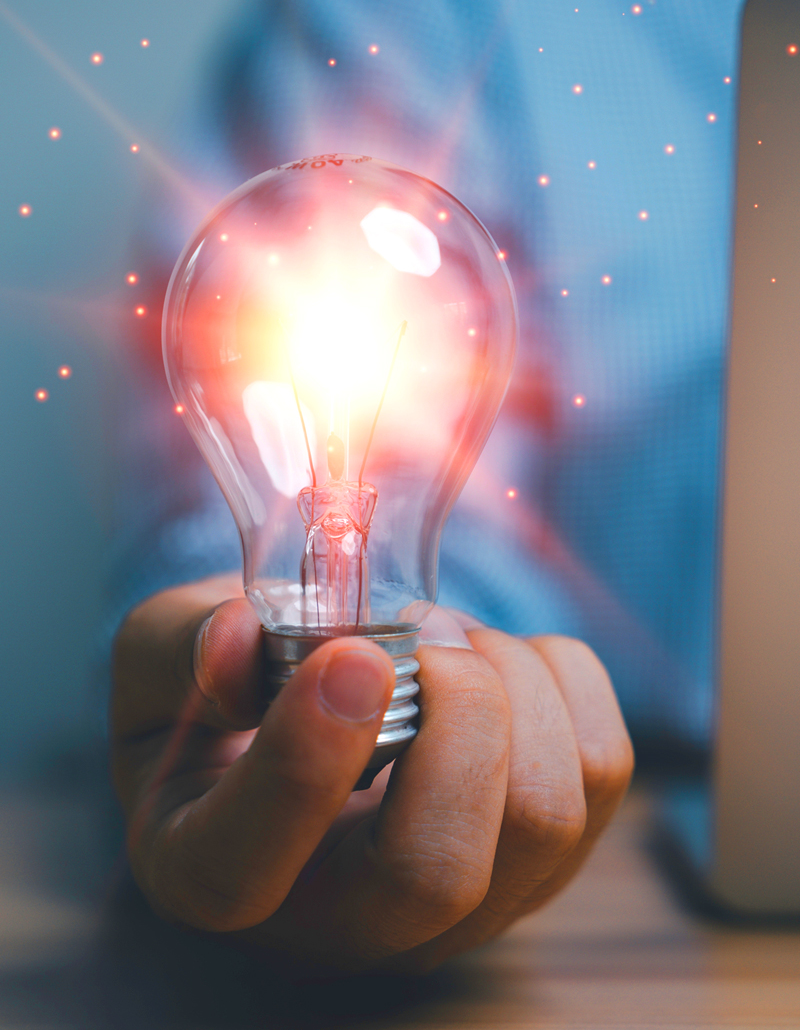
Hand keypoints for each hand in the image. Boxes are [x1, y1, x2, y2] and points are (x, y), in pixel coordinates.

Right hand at [111, 574, 632, 974]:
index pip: (246, 870)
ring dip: (506, 681)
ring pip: (544, 816)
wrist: (309, 714)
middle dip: (453, 719)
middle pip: (435, 873)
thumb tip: (240, 646)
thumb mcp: (162, 657)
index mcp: (212, 870)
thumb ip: (178, 646)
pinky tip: (495, 664)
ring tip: (447, 644)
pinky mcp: (543, 857)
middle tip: (418, 638)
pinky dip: (558, 676)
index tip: (349, 655)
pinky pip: (603, 764)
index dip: (302, 764)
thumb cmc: (227, 696)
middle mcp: (342, 920)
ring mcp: (458, 904)